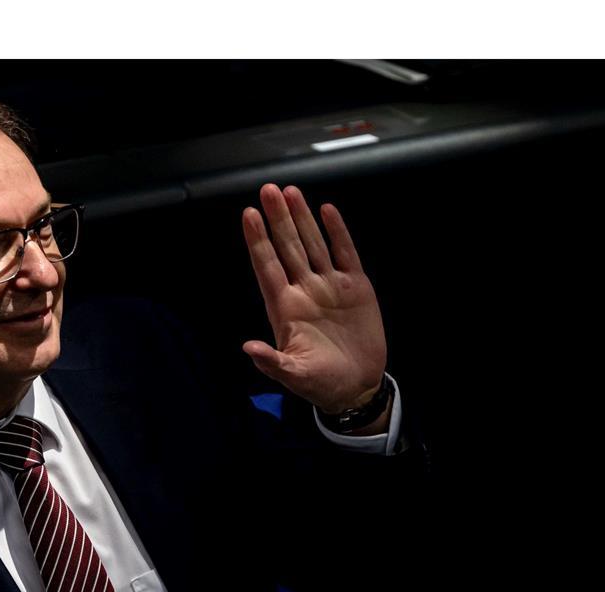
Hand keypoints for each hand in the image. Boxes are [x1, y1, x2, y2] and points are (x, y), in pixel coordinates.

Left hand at [242, 184, 386, 413]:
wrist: (356, 387)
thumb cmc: (320, 383)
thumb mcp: (294, 376)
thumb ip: (272, 362)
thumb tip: (248, 348)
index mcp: (285, 308)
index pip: (267, 267)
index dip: (258, 241)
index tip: (248, 215)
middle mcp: (304, 290)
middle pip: (287, 247)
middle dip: (278, 219)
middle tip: (268, 190)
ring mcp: (329, 286)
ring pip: (313, 244)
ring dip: (302, 219)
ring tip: (291, 192)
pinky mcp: (356, 286)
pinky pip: (345, 253)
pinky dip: (337, 233)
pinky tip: (327, 211)